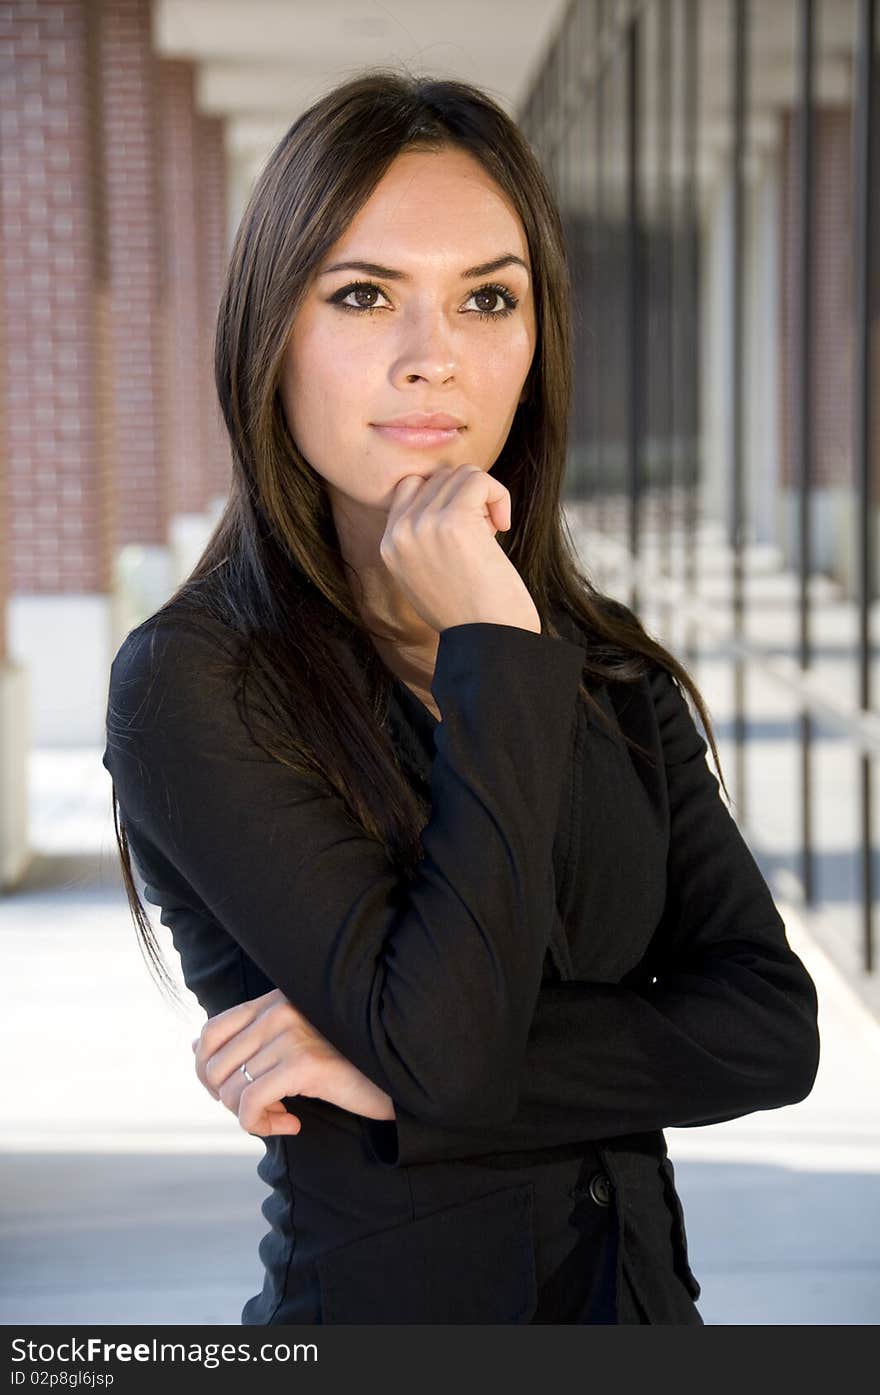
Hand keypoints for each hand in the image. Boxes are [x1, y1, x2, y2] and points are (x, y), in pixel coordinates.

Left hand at [191, 988, 394, 1136]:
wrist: (400, 1072)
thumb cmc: (348, 1061)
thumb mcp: (295, 1041)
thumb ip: (250, 1038)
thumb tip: (194, 1046)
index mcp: (275, 999)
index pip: (210, 1032)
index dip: (206, 1072)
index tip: (232, 1094)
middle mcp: (279, 1009)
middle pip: (212, 1067)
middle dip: (229, 1101)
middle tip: (262, 1112)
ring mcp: (291, 1034)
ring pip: (230, 1091)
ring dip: (250, 1118)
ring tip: (281, 1117)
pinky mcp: (304, 1064)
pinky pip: (250, 1107)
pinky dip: (261, 1126)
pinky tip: (292, 1125)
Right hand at [380, 462, 540, 633]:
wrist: (488, 642)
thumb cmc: (472, 614)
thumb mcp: (429, 575)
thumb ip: (425, 537)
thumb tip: (448, 492)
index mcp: (389, 546)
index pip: (411, 488)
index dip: (445, 498)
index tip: (466, 531)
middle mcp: (399, 533)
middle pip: (438, 477)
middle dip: (467, 499)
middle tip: (483, 536)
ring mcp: (422, 525)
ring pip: (460, 474)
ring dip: (484, 499)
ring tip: (490, 535)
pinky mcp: (453, 522)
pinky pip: (479, 480)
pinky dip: (498, 496)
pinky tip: (503, 526)